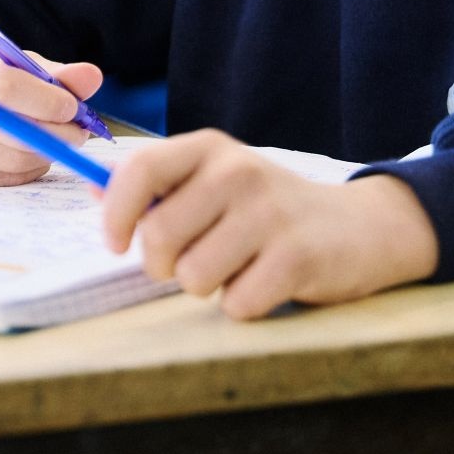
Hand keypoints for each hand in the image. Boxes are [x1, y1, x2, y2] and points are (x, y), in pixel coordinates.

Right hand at [0, 42, 103, 186]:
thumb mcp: (18, 68)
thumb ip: (57, 75)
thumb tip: (93, 78)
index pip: (7, 86)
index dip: (48, 101)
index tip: (73, 108)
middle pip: (16, 130)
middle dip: (60, 134)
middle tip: (79, 132)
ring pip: (16, 159)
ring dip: (47, 153)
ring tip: (53, 140)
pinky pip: (6, 178)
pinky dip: (28, 168)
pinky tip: (26, 153)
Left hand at [100, 130, 438, 320]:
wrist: (361, 226)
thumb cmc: (269, 208)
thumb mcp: (216, 179)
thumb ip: (158, 183)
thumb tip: (92, 184)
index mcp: (210, 149)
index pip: (139, 170)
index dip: (115, 214)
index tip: (116, 245)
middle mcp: (238, 172)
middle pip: (159, 237)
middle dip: (166, 265)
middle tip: (192, 262)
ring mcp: (269, 213)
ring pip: (193, 277)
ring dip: (208, 287)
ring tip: (237, 267)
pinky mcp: (296, 257)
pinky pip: (236, 303)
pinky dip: (244, 304)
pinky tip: (266, 282)